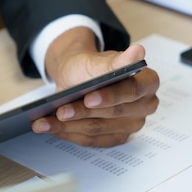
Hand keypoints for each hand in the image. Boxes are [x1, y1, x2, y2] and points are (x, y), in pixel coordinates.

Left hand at [32, 28, 159, 146]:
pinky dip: (68, 134)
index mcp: (148, 82)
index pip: (132, 92)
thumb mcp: (99, 61)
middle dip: (83, 113)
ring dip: (68, 127)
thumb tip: (138, 52)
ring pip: (98, 130)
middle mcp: (144, 106)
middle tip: (60, 112)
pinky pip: (91, 140)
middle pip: (112, 114)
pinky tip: (50, 128)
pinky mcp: (115, 137)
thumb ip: (117, 61)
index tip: (88, 99)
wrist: (78, 76)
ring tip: (44, 123)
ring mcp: (130, 124)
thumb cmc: (91, 68)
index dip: (110, 97)